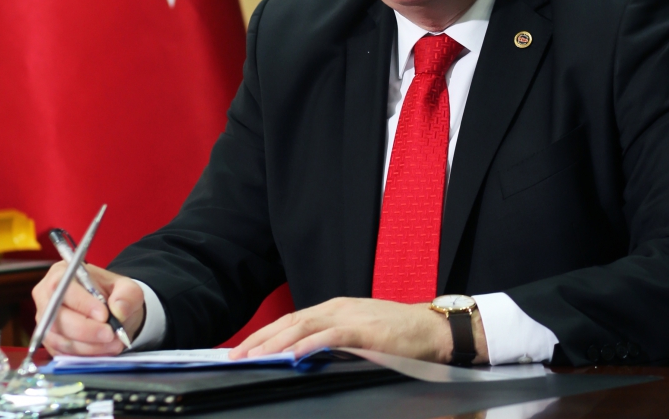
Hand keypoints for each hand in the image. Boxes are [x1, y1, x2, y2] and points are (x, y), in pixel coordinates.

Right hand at [31, 261, 144, 356]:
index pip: (63, 288)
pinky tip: (103, 350)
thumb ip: (127, 295)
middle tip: (110, 334)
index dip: (82, 304)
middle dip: (86, 330)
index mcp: (61, 274)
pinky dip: (85, 355)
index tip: (104, 314)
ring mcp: (45, 322)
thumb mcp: (127, 288)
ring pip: (59, 339)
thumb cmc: (113, 295)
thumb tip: (119, 309)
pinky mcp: (50, 342)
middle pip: (56, 318)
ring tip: (113, 343)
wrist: (112, 313)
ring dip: (88, 345)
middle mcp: (47, 298)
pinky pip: (62, 353)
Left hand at [228, 297, 487, 363]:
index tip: (242, 351)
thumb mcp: (359, 334)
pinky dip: (310, 346)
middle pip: (290, 322)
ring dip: (276, 344)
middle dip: (260, 340)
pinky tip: (293, 357)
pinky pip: (332, 337)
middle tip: (236, 357)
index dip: (264, 335)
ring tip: (255, 358)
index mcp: (333, 309)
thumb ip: (333, 341)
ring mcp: (350, 317)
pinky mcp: (366, 331)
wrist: (433, 329)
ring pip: (304, 328)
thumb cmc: (398, 335)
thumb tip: (303, 359)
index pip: (290, 321)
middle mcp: (336, 309)